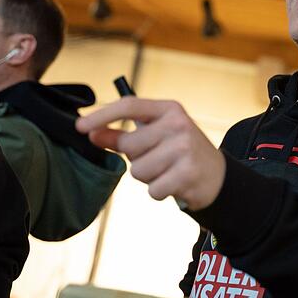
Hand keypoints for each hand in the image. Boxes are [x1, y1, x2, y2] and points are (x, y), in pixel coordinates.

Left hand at [75, 96, 225, 210]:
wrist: (217, 175)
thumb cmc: (179, 152)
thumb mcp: (155, 136)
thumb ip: (122, 135)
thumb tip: (91, 134)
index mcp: (169, 109)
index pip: (129, 106)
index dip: (102, 115)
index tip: (80, 127)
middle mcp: (178, 124)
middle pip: (129, 145)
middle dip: (136, 158)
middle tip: (157, 158)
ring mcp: (185, 148)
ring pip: (138, 171)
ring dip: (148, 177)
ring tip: (167, 171)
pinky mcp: (188, 172)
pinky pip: (152, 189)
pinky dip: (160, 191)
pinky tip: (175, 183)